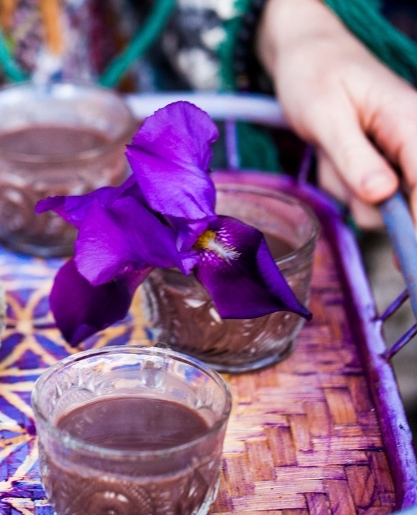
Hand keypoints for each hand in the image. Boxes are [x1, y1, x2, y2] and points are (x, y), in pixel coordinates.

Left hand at [258, 0, 416, 228]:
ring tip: (329, 153)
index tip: (410, 258)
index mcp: (412, 124)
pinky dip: (341, 185)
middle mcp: (414, 142)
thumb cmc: (316, 77)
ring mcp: (399, 156)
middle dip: (373, 205)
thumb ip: (354, 156)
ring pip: (379, 206)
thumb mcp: (326, 115)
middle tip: (340, 175)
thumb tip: (382, 195)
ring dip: (347, 192)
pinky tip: (331, 157)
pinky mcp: (382, 166)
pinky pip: (363, 196)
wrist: (308, 58)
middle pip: (410, 202)